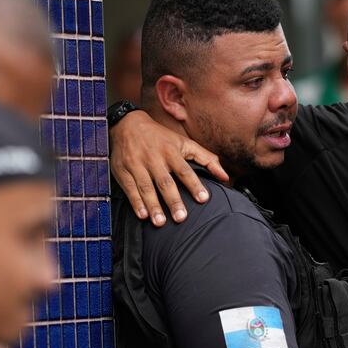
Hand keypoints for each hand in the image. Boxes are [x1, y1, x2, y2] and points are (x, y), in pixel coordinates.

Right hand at [109, 108, 228, 225]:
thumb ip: (206, 159)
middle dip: (173, 200)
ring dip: (153, 205)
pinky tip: (142, 215)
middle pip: (165, 182)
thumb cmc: (161, 138)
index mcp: (171, 151)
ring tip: (160, 222)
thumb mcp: (185, 143)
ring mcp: (137, 164)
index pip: (185, 170)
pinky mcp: (123, 171)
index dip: (194, 184)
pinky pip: (129, 188)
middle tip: (181, 218)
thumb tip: (225, 177)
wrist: (128, 125)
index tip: (203, 199)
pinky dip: (135, 202)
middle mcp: (154, 158)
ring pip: (146, 187)